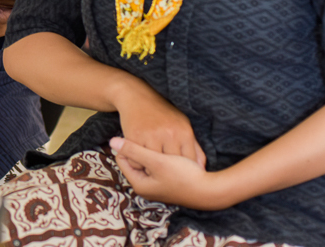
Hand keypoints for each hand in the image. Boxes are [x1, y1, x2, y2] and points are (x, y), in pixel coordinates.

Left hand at [110, 137, 225, 209]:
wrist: (213, 191)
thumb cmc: (184, 177)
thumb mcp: (157, 162)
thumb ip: (134, 151)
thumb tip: (112, 141)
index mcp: (139, 183)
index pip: (123, 158)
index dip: (129, 145)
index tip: (140, 134)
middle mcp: (146, 186)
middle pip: (136, 160)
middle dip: (142, 148)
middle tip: (153, 136)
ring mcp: (158, 184)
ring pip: (149, 161)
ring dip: (155, 151)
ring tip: (165, 144)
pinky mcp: (169, 181)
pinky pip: (161, 164)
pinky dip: (164, 157)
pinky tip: (175, 150)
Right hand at [114, 81, 205, 166]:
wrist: (137, 96)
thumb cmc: (162, 114)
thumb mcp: (182, 125)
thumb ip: (194, 147)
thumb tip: (202, 168)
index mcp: (184, 132)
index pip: (190, 162)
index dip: (184, 171)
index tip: (178, 172)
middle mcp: (170, 134)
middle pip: (172, 166)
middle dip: (167, 172)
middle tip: (162, 172)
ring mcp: (152, 135)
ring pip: (153, 166)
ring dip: (150, 169)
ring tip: (149, 165)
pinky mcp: (135, 136)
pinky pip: (137, 160)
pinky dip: (137, 162)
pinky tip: (138, 157)